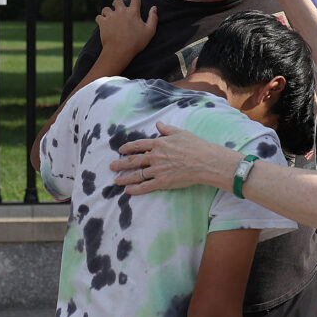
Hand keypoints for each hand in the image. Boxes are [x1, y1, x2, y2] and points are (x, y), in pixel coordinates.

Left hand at [97, 0, 157, 61]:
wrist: (120, 51)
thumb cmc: (136, 43)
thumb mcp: (150, 31)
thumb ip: (153, 18)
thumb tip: (154, 8)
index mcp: (133, 12)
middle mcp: (121, 11)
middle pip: (118, 1)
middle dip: (118, 4)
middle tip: (118, 9)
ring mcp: (111, 16)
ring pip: (106, 9)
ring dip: (108, 12)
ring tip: (110, 18)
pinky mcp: (102, 23)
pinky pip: (99, 17)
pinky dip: (100, 20)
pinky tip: (103, 24)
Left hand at [110, 121, 239, 194]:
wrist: (205, 162)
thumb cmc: (196, 146)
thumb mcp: (180, 133)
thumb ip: (167, 129)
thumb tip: (158, 125)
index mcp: (158, 143)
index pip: (138, 145)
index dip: (128, 148)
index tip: (121, 150)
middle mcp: (155, 157)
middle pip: (133, 161)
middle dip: (120, 164)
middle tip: (111, 166)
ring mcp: (158, 170)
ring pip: (137, 175)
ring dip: (125, 178)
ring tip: (116, 180)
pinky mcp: (163, 182)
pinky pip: (145, 186)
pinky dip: (135, 189)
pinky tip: (128, 191)